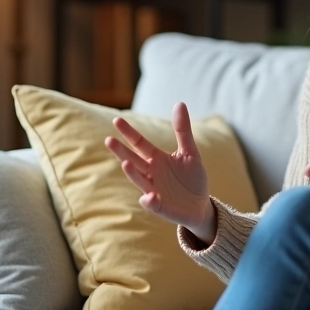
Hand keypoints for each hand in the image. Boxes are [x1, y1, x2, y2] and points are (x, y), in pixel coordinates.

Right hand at [105, 102, 214, 238]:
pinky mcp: (160, 206)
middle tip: (109, 140)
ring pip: (138, 179)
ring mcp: (153, 189)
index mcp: (156, 158)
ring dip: (131, 172)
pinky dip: (149, 200)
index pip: (139, 143)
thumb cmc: (193, 178)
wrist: (201, 205)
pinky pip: (152, 203)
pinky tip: (150, 196)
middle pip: (133, 160)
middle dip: (121, 151)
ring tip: (125, 162)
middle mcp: (151, 173)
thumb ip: (182, 130)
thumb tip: (179, 103)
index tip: (116, 120)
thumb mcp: (190, 152)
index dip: (128, 133)